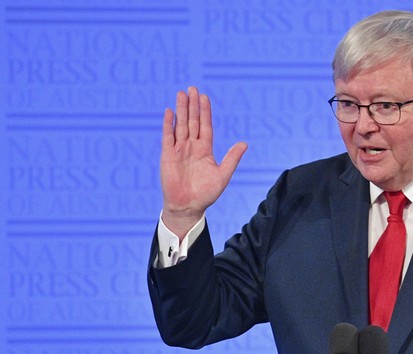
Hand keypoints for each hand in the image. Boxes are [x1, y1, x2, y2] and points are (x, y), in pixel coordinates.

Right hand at [160, 86, 246, 237]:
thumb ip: (232, 158)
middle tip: (192, 88)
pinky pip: (168, 137)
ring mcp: (179, 150)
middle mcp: (192, 147)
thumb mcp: (223, 175)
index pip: (205, 126)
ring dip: (181, 110)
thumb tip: (245, 144)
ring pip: (180, 125)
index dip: (205, 112)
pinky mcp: (167, 155)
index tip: (204, 97)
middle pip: (192, 121)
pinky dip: (168, 124)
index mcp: (205, 150)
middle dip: (192, 105)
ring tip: (181, 94)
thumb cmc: (206, 194)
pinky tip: (169, 112)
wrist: (188, 207)